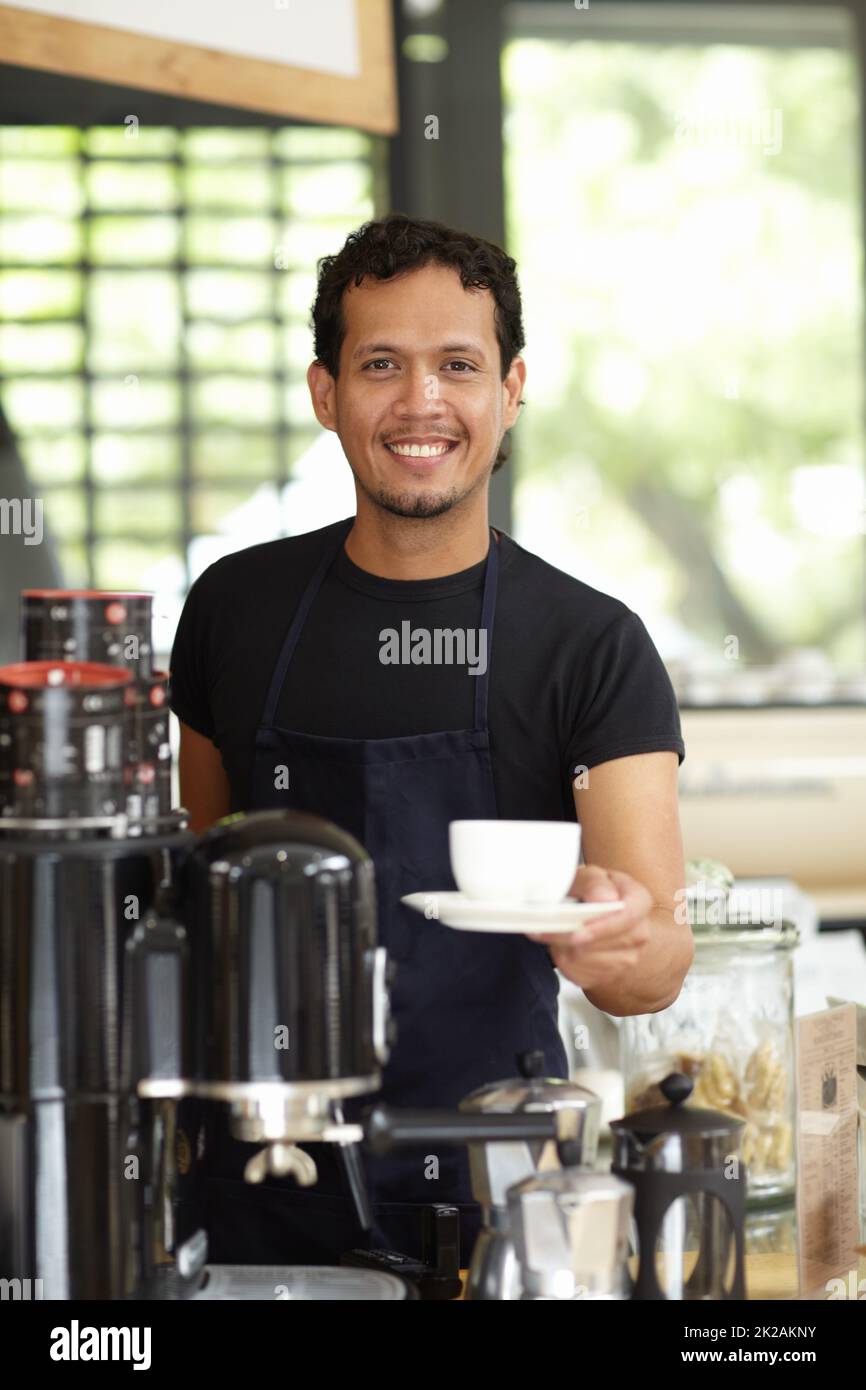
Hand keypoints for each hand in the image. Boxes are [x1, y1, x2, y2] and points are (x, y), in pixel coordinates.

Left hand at [527, 864, 653, 993]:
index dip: (600, 927)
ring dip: (563, 948)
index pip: (626, 917)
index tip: (576, 932)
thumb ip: (593, 882)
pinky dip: (564, 961)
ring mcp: (628, 957)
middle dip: (569, 937)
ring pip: (586, 959)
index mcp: (639, 901)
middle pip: (601, 943)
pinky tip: (561, 946)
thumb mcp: (590, 876)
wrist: (600, 916)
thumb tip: (602, 898)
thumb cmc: (594, 892)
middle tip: (542, 929)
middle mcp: (639, 932)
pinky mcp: (610, 975)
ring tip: (552, 932)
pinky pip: (581, 974)